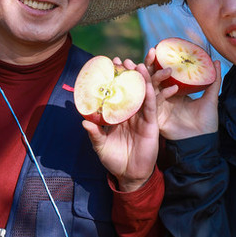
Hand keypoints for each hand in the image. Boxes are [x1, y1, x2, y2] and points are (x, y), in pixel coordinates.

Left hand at [82, 61, 160, 191]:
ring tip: (137, 66)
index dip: (113, 81)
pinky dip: (150, 95)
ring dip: (141, 80)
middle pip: (130, 90)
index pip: (116, 95)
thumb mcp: (100, 146)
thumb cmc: (114, 159)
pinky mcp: (151, 124)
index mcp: (118, 116)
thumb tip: (84, 121)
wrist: (129, 174)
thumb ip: (94, 134)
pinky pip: (151, 107)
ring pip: (143, 95)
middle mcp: (130, 114)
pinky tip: (148, 84)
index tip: (108, 66)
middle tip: (122, 61)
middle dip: (128, 76)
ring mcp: (142, 117)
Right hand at [146, 46, 220, 141]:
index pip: (163, 72)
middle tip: (151, 51)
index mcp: (174, 92)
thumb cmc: (207, 122)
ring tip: (151, 65)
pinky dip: (159, 94)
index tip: (158, 47)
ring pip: (149, 88)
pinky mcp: (156, 117)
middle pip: (152, 77)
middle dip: (149, 64)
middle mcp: (164, 98)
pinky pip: (154, 103)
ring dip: (149, 76)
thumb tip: (215, 61)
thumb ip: (213, 80)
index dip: (159, 60)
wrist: (203, 142)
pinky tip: (170, 88)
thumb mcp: (211, 97)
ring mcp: (158, 107)